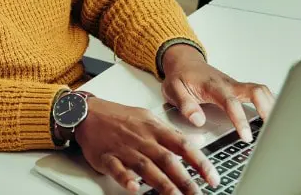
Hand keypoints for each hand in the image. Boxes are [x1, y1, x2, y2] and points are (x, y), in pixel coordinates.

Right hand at [75, 97, 219, 194]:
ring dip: (163, 184)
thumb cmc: (119, 117)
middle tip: (198, 194)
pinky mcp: (106, 157)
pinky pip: (117, 169)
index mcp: (155, 128)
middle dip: (185, 180)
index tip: (212, 177)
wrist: (88, 112)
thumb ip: (171, 134)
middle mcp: (142, 139)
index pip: (183, 145)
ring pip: (146, 167)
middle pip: (167, 160)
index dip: (200, 162)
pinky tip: (135, 188)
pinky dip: (126, 178)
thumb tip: (196, 142)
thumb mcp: (149, 118)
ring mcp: (124, 148)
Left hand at [161, 44, 274, 143]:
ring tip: (278, 127)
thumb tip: (198, 120)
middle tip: (273, 130)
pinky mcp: (239, 89)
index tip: (246, 136)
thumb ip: (185, 105)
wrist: (184, 62)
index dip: (240, 120)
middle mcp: (228, 84)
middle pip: (256, 91)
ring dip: (271, 106)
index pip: (230, 102)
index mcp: (212, 86)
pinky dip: (269, 103)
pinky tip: (273, 117)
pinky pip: (259, 93)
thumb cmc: (180, 77)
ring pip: (261, 91)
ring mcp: (236, 86)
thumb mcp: (173, 90)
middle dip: (267, 109)